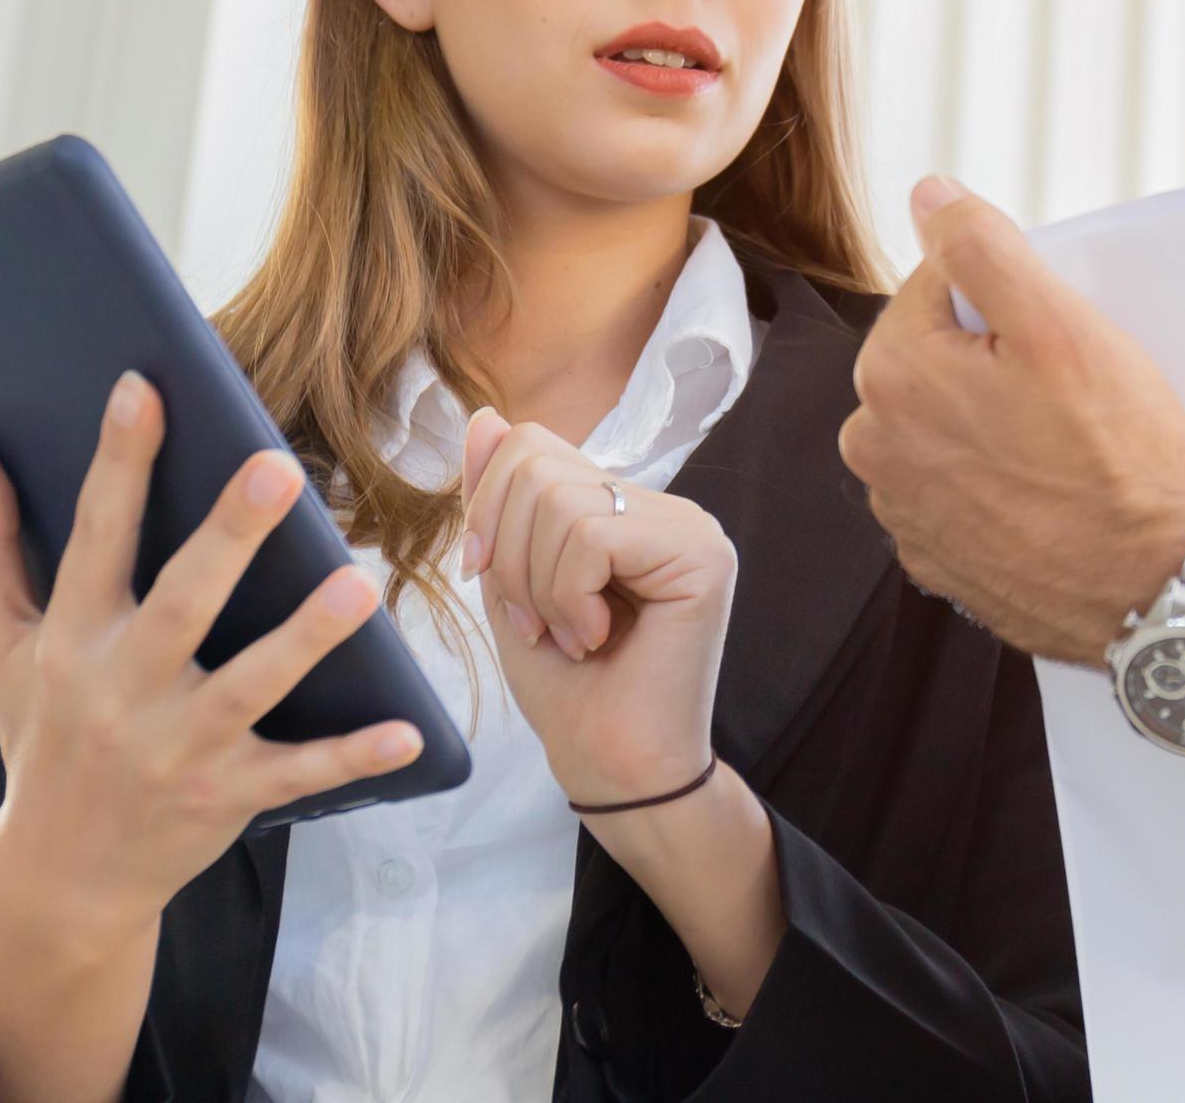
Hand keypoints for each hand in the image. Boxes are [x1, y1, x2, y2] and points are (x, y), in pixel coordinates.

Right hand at [0, 373, 421, 954]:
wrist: (60, 875)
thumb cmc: (44, 731)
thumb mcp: (3, 645)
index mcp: (72, 639)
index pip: (96, 537)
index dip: (118, 462)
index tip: (142, 387)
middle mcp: (122, 690)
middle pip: (180, 603)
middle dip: (227, 537)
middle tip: (278, 467)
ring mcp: (179, 748)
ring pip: (251, 685)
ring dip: (306, 637)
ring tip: (361, 581)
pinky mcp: (228, 797)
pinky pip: (299, 774)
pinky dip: (353, 756)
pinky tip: (410, 732)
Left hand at [459, 411, 732, 803]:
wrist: (614, 768)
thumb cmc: (569, 691)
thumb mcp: (510, 583)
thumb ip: (499, 503)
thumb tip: (483, 417)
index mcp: (623, 507)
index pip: (533, 444)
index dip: (489, 509)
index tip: (496, 584)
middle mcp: (666, 506)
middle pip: (537, 465)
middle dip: (509, 554)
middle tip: (538, 622)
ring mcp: (691, 526)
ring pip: (560, 500)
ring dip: (538, 585)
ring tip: (571, 635)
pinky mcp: (701, 555)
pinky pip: (592, 536)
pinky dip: (569, 596)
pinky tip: (598, 637)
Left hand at [839, 176, 1184, 663]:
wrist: (1159, 587)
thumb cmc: (1118, 461)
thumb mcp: (1062, 327)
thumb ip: (982, 248)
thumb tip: (930, 196)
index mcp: (893, 374)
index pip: (938, 286)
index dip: (1008, 300)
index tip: (1056, 339)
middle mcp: (877, 445)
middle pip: (936, 355)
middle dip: (993, 358)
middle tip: (1067, 393)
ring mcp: (904, 509)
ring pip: (946, 422)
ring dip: (991, 420)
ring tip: (1061, 447)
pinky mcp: (935, 556)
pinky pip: (957, 487)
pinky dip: (994, 482)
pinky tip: (1046, 492)